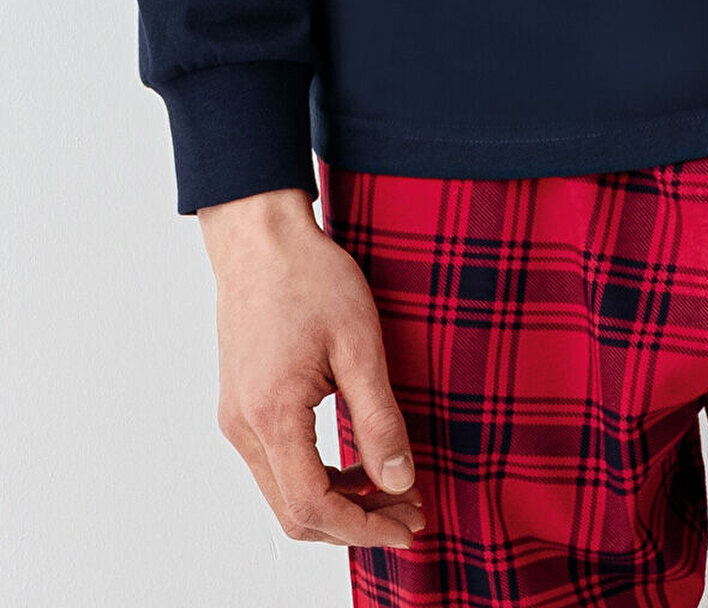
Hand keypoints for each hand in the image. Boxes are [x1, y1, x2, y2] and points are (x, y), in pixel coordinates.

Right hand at [198, 187, 426, 553]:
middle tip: (411, 513)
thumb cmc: (310, 278)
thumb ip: (379, 418)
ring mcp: (236, 418)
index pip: (313, 506)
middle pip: (295, 513)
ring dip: (338, 504)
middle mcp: (243, 426)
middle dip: (356, 525)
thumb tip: (401, 481)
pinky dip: (318, 479)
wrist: (260, 238)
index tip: (410, 525)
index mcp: (271, 414)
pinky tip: (357, 464)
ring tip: (394, 490)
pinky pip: (277, 466)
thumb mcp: (359, 343)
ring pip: (284, 495)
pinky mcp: (241, 406)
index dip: (365, 528)